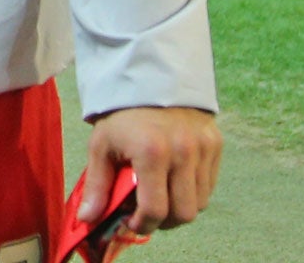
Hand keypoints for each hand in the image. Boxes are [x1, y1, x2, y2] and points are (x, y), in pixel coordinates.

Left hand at [79, 107, 220, 234]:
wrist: (147, 79)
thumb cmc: (120, 116)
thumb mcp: (101, 146)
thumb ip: (97, 185)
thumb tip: (88, 219)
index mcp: (151, 152)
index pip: (155, 209)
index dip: (143, 224)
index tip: (131, 222)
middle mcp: (183, 151)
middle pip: (184, 213)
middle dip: (163, 221)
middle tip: (146, 213)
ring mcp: (203, 148)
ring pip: (200, 203)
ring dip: (179, 207)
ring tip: (159, 196)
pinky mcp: (215, 145)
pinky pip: (209, 185)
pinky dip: (192, 192)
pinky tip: (173, 181)